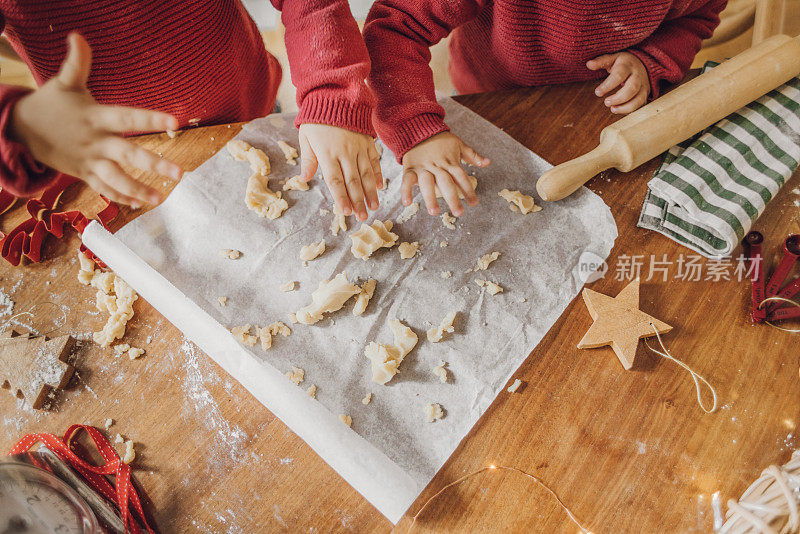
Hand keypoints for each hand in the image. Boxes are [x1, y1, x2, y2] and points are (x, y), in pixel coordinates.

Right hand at [10, 33, 181, 206]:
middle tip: (179, 173)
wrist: (21, 129)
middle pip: (127, 154)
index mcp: (96, 118)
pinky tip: (139, 204)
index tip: (174, 122)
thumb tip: (77, 36)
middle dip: (153, 164)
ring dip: (137, 189)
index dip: (150, 118)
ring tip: (159, 198)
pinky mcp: (83, 174)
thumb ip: (77, 63)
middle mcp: (95, 142)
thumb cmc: (51, 104)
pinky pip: (102, 188)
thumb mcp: (64, 83)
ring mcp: (89, 160)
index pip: (127, 117)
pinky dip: (119, 197)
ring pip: (115, 178)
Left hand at [298, 123, 381, 220]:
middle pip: (352, 181)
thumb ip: (308, 159)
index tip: (346, 212)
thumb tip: (303, 179)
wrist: (335, 96)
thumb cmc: (317, 120)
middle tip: (362, 218)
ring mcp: (358, 147)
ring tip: (373, 207)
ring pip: (366, 174)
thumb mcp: (306, 138)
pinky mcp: (367, 142)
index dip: (341, 198)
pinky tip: (379, 187)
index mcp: (327, 153)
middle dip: (358, 201)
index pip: (335, 181)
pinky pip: (374, 161)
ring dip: (370, 193)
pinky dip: (377, 175)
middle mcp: (345, 152)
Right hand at [401, 132, 487, 216]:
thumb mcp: (458, 144)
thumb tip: (488, 162)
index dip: (468, 189)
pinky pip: (407, 180)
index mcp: (450, 161)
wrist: (418, 129)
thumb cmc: (440, 140)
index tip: (474, 203)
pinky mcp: (410, 168)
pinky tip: (406, 203)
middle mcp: (437, 165)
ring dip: (430, 197)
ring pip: (427, 183)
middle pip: (446, 182)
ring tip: (434, 212)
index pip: (461, 176)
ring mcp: (423, 167)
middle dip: (452, 198)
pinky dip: (405, 190)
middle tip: (458, 213)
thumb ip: (472, 155)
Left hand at [586, 51, 649, 113]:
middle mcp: (637, 75)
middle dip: (618, 98)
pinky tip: (619, 110)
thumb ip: (601, 61)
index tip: (597, 92)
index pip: (619, 75)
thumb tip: (589, 64)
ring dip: (625, 107)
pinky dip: (630, 110)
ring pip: (639, 98)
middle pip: (631, 88)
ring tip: (612, 109)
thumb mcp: (612, 59)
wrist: (642, 64)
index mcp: (627, 65)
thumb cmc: (623, 63)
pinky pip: (640, 104)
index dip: (608, 85)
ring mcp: (643, 85)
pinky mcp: (645, 93)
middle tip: (606, 102)